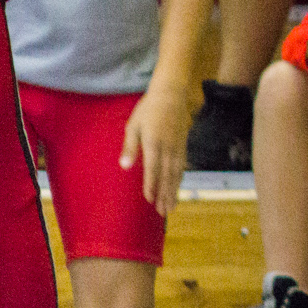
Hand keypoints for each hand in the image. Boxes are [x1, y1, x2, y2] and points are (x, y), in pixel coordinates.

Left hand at [120, 83, 188, 215]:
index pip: (153, 169)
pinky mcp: (183, 146)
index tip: (149, 200)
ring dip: (174, 191)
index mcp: (154, 143)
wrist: (171, 95)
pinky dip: (179, 180)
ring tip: (171, 207)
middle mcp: (168, 148)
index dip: (151, 185)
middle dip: (165, 195)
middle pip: (167, 176)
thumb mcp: (133, 125)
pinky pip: (182, 167)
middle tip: (163, 212)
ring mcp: (178, 147)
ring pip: (177, 174)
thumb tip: (124, 167)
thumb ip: (130, 147)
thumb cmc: (148, 110)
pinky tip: (177, 189)